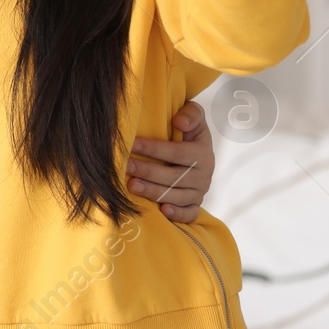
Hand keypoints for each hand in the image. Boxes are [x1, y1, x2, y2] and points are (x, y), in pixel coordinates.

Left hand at [127, 100, 214, 223]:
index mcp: (203, 154)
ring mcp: (199, 192)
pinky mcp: (194, 205)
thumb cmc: (189, 132)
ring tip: (131, 185)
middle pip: (173, 177)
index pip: (176, 153)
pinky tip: (162, 211)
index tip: (131, 144)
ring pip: (176, 196)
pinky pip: (190, 214)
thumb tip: (179, 122)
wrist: (198, 151)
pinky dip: (178, 215)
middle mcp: (203, 175)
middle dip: (147, 171)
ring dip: (153, 192)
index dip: (153, 149)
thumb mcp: (194, 117)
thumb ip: (191, 113)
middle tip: (125, 166)